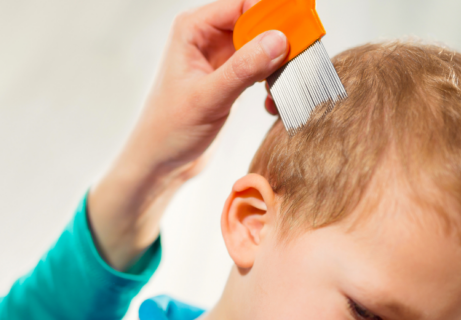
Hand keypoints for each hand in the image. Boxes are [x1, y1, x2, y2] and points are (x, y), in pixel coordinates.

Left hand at [87, 0, 288, 269]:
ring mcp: (221, 58)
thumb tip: (278, 41)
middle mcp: (207, 38)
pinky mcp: (231, 78)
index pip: (242, 5)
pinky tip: (271, 103)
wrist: (161, 163)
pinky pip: (261, 69)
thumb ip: (243, 68)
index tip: (299, 30)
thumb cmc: (169, 129)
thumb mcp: (209, 98)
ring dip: (278, 67)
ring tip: (281, 90)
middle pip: (257, 24)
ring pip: (262, 48)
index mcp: (193, 30)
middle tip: (298, 62)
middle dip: (279, 43)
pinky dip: (271, 83)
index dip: (272, 14)